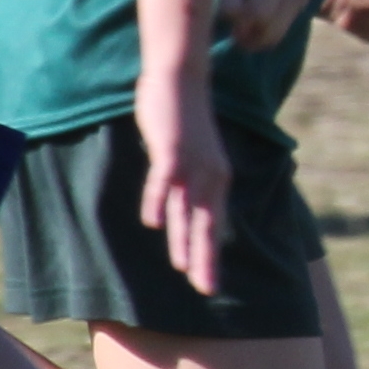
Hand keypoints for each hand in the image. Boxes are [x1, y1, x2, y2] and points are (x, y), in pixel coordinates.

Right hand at [136, 70, 235, 295]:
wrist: (181, 78)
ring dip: (183, 239)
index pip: (214, 225)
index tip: (209, 284)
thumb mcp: (192, 155)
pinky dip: (157, 200)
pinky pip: (163, 180)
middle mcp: (209, 175)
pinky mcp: (171, 149)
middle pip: (206, 225)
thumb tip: (178, 206)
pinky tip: (151, 224)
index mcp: (216, 179)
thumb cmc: (183, 118)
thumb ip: (186, 181)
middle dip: (205, 259)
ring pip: (186, 209)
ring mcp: (191, 163)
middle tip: (205, 290)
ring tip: (182, 269)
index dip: (211, 255)